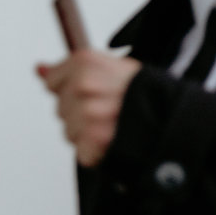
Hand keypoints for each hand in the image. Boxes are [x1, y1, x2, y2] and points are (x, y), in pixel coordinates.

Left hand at [37, 51, 140, 166]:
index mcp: (85, 62)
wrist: (177, 119)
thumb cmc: (149, 92)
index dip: (75, 88)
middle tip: (114, 110)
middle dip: (82, 111)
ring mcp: (86, 115)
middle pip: (62, 107)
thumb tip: (38, 69)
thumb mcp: (114, 67)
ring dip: (89, 133)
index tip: (97, 91)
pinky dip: (98, 152)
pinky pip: (82, 151)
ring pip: (70, 131)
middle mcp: (82, 87)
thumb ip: (73, 68)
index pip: (54, 81)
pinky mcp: (92, 143)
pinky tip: (117, 141)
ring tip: (118, 126)